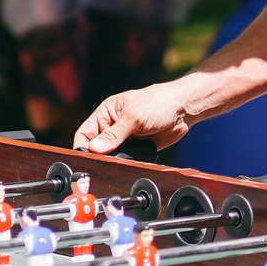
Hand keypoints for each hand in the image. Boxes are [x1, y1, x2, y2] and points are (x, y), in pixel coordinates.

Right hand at [74, 79, 201, 153]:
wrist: (184, 109)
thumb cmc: (158, 102)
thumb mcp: (133, 117)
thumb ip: (113, 135)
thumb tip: (94, 149)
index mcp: (107, 113)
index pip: (85, 132)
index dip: (82, 146)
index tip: (84, 158)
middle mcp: (113, 126)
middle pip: (97, 147)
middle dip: (99, 156)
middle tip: (104, 163)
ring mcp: (126, 138)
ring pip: (112, 155)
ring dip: (114, 160)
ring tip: (120, 162)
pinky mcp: (138, 147)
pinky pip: (127, 159)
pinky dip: (127, 163)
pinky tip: (130, 163)